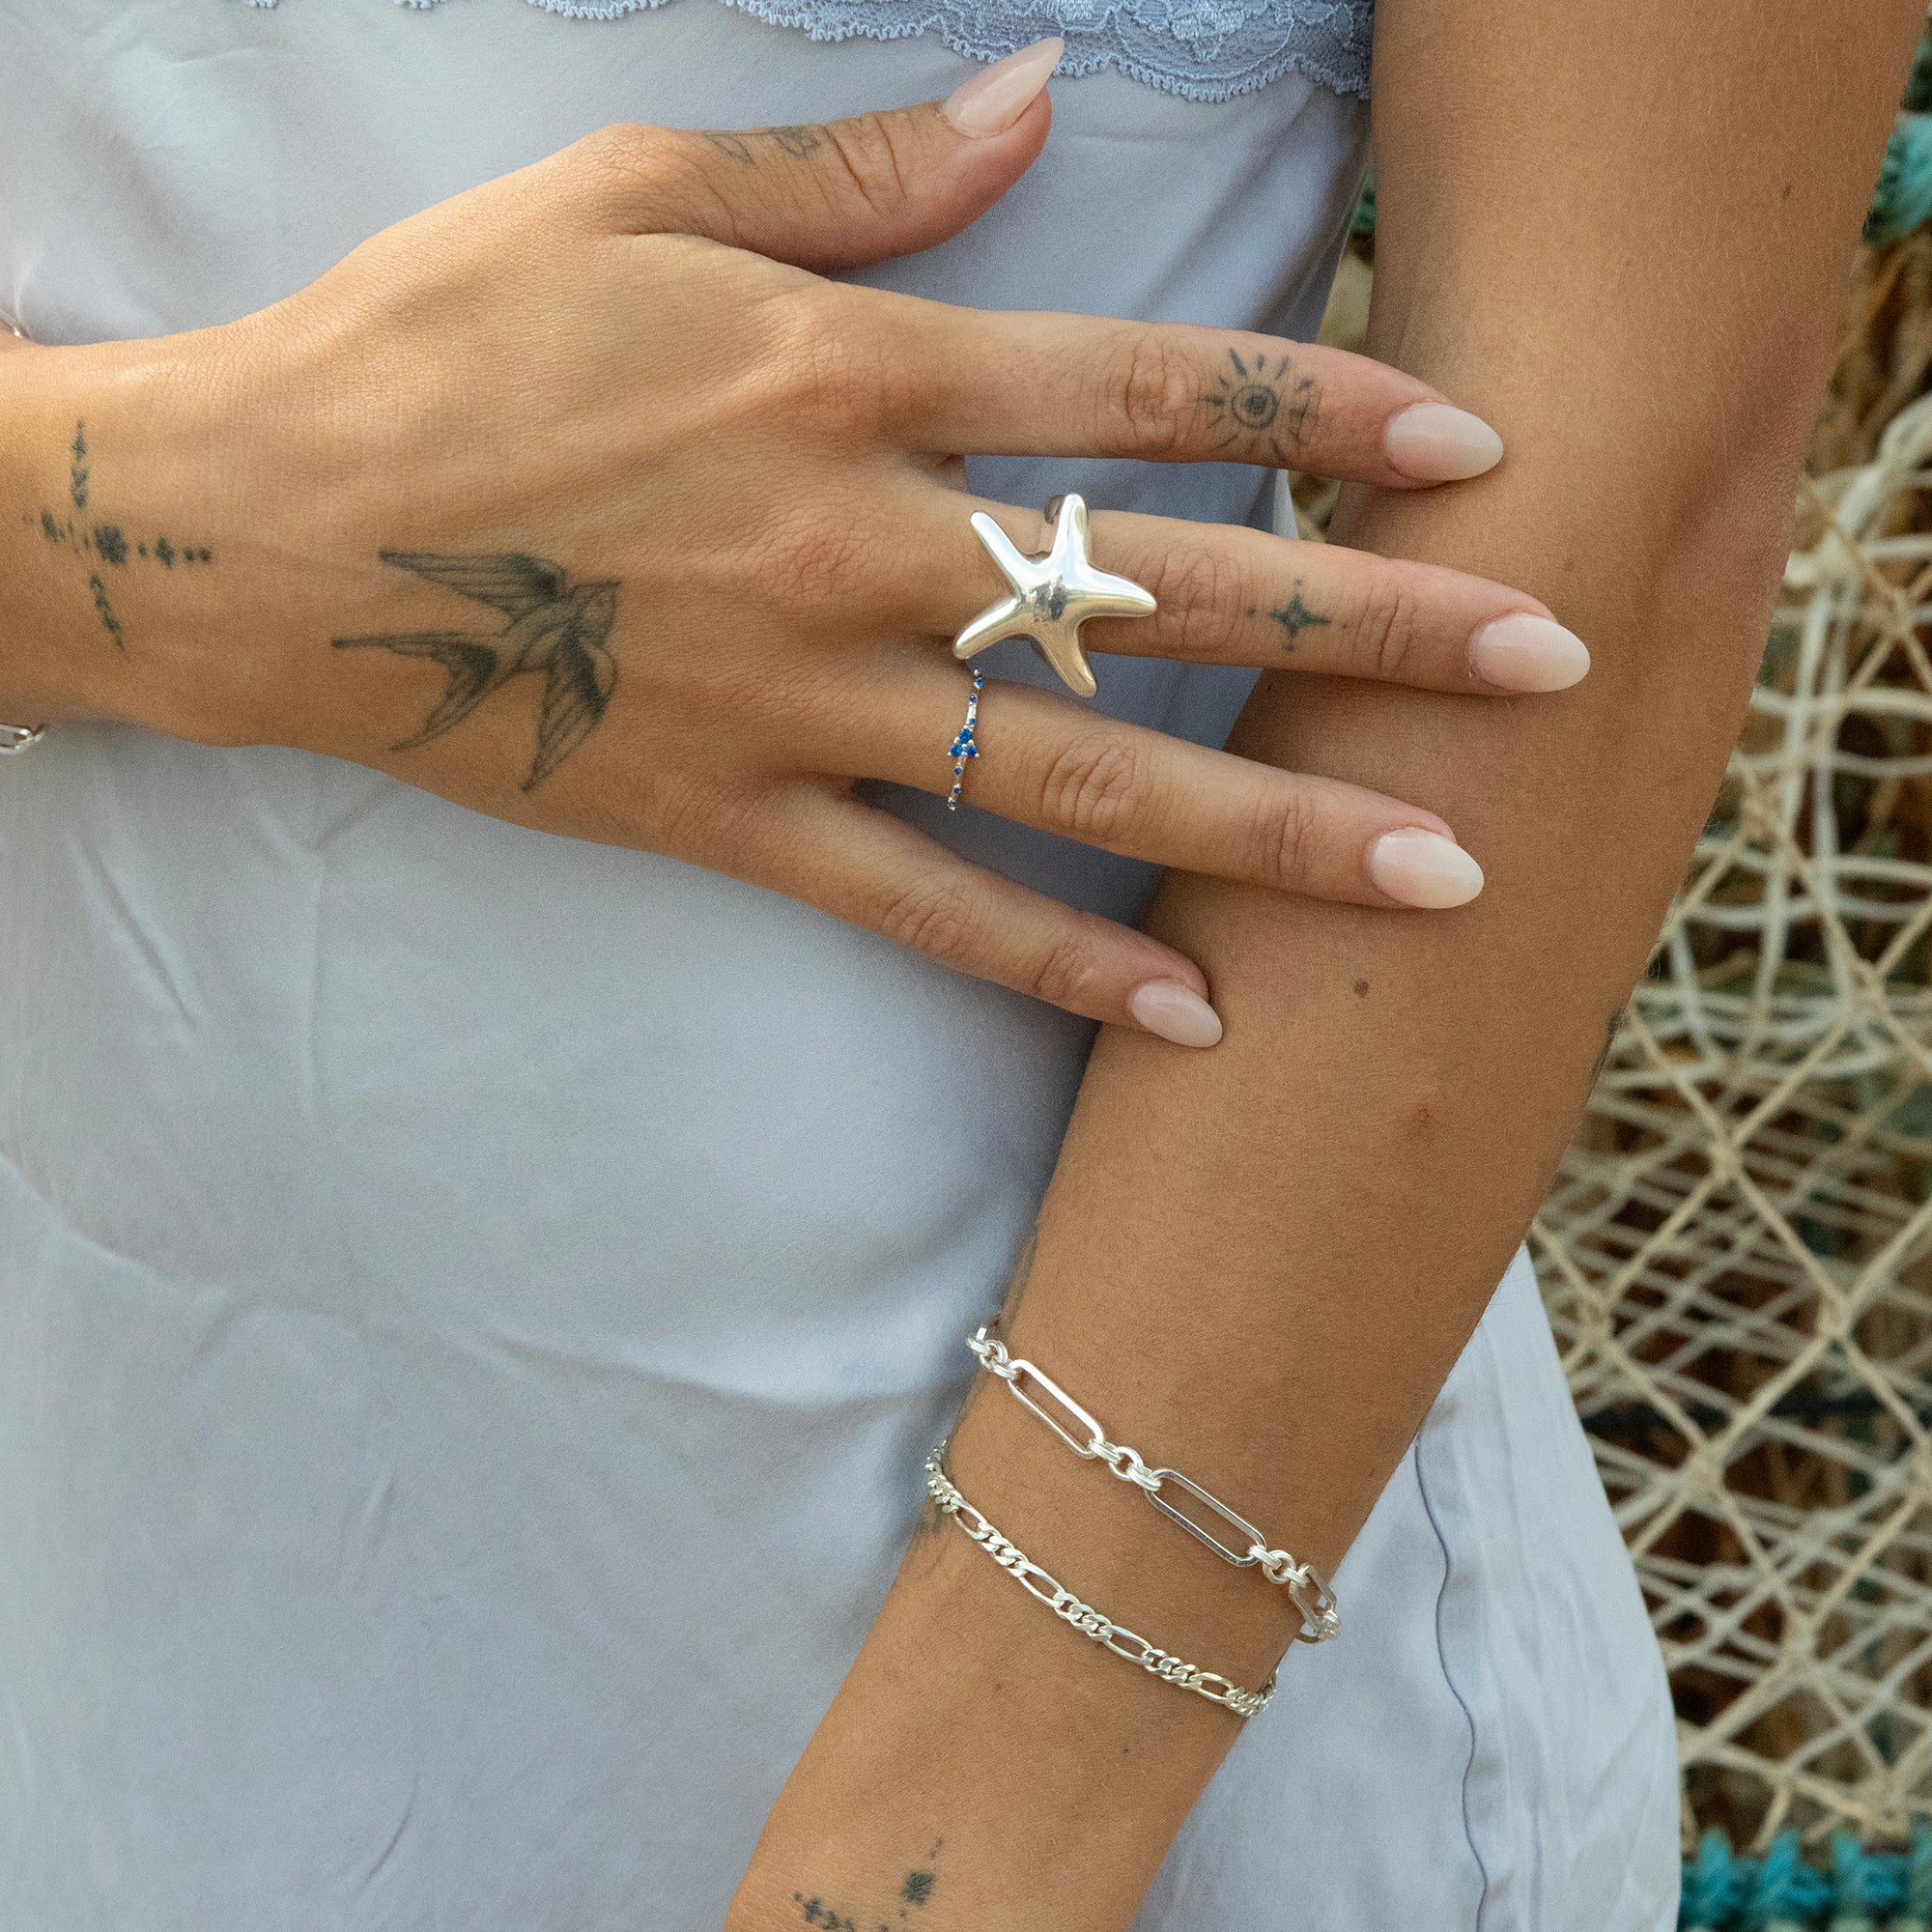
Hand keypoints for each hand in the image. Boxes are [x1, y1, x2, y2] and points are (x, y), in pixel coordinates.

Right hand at [14, 43, 1586, 1040]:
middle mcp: (857, 544)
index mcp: (849, 372)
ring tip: (1439, 872)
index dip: (1325, 410)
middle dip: (1374, 626)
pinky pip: (929, 905)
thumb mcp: (635, 189)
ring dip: (1274, 823)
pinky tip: (1194, 1014)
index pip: (1143, 388)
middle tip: (1549, 667)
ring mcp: (802, 701)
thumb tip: (1036, 100)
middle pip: (1164, 592)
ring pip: (1083, 771)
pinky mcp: (734, 821)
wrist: (265, 527)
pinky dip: (1061, 966)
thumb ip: (859, 168)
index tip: (1474, 447)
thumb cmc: (448, 337)